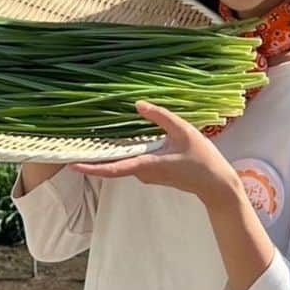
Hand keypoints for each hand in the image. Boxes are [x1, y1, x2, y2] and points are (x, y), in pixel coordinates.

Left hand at [69, 101, 240, 209]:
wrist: (217, 185)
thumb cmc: (203, 160)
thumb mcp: (184, 132)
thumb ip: (161, 117)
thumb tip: (138, 104)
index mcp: (148, 165)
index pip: (113, 169)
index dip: (91, 168)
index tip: (72, 165)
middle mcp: (143, 173)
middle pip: (113, 166)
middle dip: (94, 158)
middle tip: (74, 146)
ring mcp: (148, 175)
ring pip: (124, 163)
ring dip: (109, 153)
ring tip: (91, 138)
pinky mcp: (153, 173)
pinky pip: (133, 162)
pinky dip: (124, 152)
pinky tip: (119, 139)